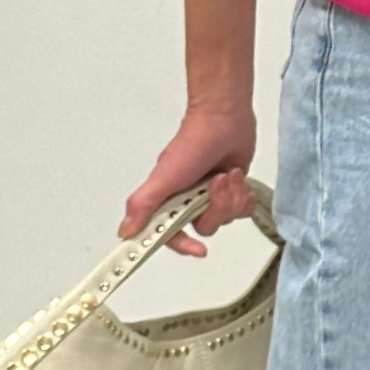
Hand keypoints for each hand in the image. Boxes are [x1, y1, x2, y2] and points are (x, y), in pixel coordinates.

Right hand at [117, 100, 257, 257]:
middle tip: (215, 183)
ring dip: (231, 196)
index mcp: (169, 202)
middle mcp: (189, 203)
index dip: (184, 245)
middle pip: (206, 227)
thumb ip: (143, 204)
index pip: (171, 235)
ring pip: (227, 218)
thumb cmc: (193, 144)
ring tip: (227, 174)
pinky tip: (238, 177)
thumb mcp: (163, 176)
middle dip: (216, 207)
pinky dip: (244, 195)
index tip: (199, 249)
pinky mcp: (232, 191)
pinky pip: (243, 211)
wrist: (224, 120)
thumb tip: (125, 232)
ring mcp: (211, 198)